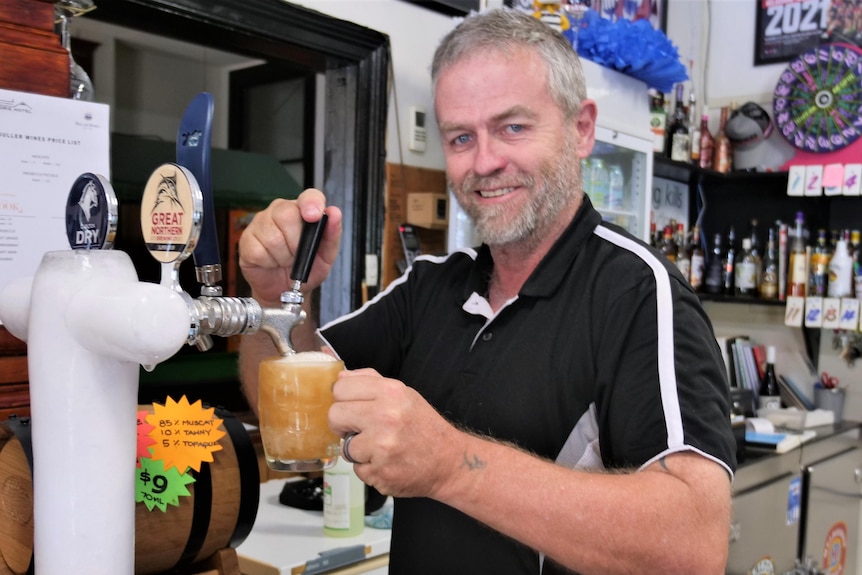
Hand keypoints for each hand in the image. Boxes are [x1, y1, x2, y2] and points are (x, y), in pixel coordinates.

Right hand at [238, 189, 341, 304]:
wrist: (285, 290)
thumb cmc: (305, 269)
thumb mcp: (325, 256)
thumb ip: (331, 235)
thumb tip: (334, 213)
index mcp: (303, 211)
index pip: (308, 196)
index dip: (311, 203)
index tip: (313, 216)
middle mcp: (281, 211)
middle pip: (287, 215)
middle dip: (296, 243)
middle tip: (298, 254)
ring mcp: (261, 223)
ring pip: (273, 236)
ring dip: (283, 256)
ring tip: (285, 260)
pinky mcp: (247, 239)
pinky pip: (259, 250)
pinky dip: (269, 262)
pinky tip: (271, 262)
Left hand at [329, 368, 462, 498]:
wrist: (449, 461)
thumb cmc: (424, 427)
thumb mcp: (404, 394)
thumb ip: (371, 382)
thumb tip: (340, 377)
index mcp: (391, 392)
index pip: (340, 389)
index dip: (342, 400)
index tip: (351, 408)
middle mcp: (386, 416)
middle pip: (334, 416)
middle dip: (343, 425)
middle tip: (359, 430)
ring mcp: (382, 446)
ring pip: (345, 447)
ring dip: (358, 451)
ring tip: (380, 448)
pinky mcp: (380, 472)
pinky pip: (358, 469)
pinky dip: (369, 468)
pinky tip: (387, 463)